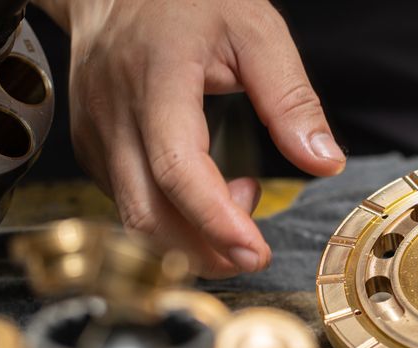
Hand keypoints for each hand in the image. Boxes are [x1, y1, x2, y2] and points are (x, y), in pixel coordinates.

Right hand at [34, 0, 345, 276]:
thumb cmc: (185, 2)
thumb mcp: (255, 30)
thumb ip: (291, 98)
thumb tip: (325, 160)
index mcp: (155, 79)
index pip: (176, 168)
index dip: (215, 220)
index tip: (255, 252)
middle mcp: (114, 115)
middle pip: (147, 213)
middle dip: (205, 252)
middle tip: (256, 253)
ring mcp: (95, 137)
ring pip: (135, 218)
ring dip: (193, 235)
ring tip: (240, 195)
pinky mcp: (92, 151)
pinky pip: (130, 202)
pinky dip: (175, 216)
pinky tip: (209, 186)